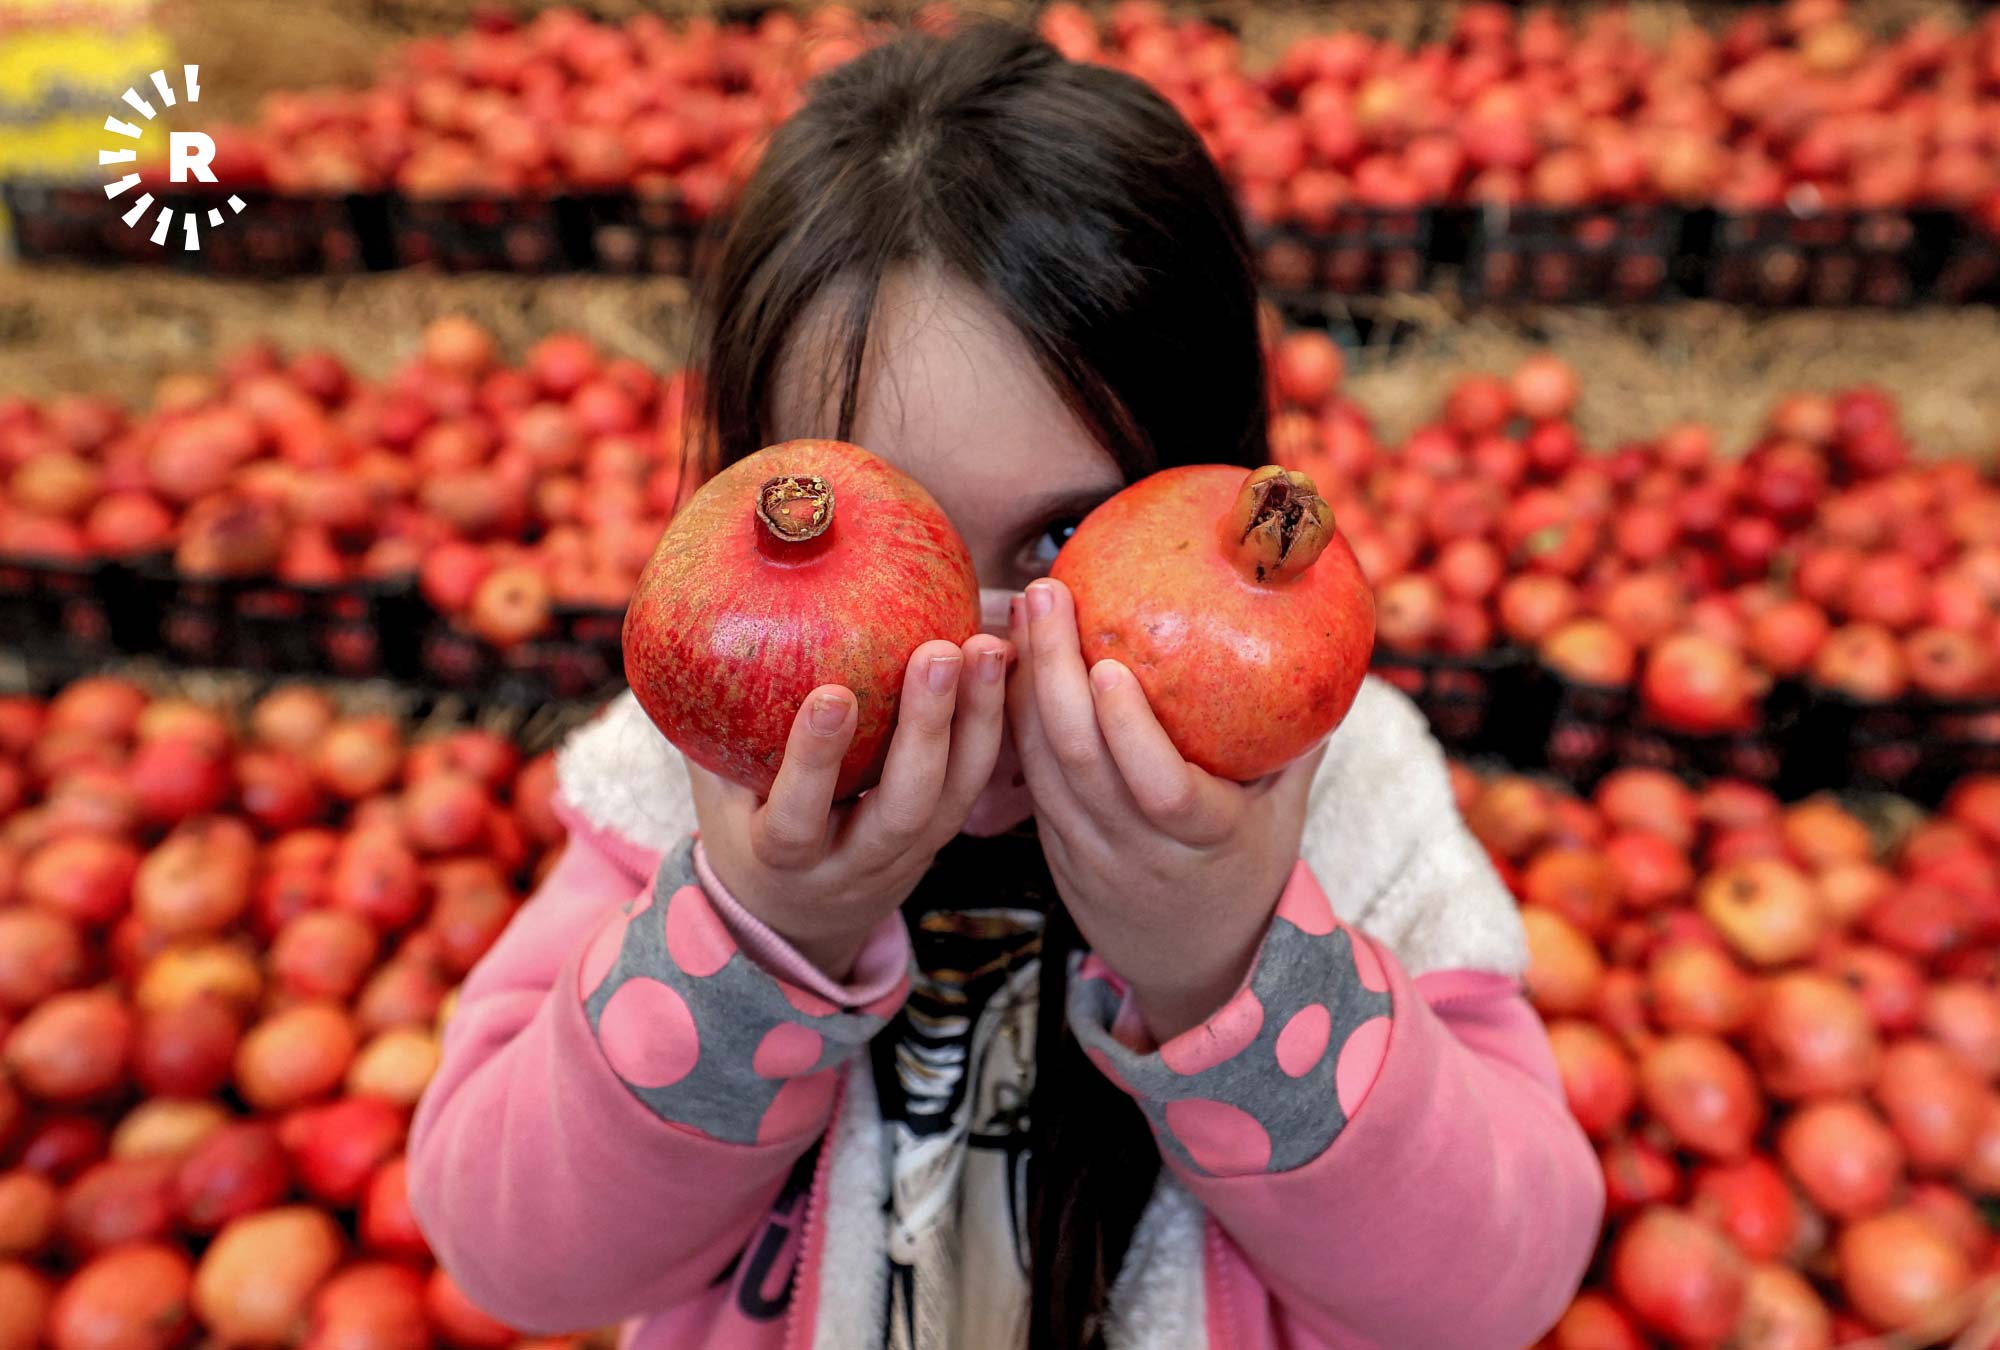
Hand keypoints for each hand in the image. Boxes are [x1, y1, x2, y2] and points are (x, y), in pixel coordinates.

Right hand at [688, 632, 1012, 980]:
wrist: (799, 920)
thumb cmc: (748, 831)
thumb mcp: (716, 794)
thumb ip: (710, 729)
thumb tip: (692, 626)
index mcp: (783, 859)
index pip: (799, 817)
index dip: (815, 761)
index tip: (831, 695)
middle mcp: (853, 864)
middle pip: (902, 808)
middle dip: (926, 730)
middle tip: (939, 653)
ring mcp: (908, 856)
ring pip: (954, 797)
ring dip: (977, 720)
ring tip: (986, 646)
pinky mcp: (943, 837)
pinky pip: (975, 784)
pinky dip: (993, 724)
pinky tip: (1004, 661)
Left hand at [1008, 577, 1323, 1042]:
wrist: (1191, 965)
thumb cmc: (1247, 869)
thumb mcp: (1286, 817)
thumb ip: (1299, 741)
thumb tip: (1327, 649)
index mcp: (1206, 841)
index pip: (1161, 788)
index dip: (1130, 731)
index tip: (1110, 665)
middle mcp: (1137, 850)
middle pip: (1081, 763)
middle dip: (1053, 671)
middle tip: (1045, 594)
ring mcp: (1087, 853)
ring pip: (1042, 767)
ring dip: (1023, 686)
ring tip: (1023, 610)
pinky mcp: (1053, 848)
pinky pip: (1029, 777)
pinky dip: (1015, 718)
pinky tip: (1012, 658)